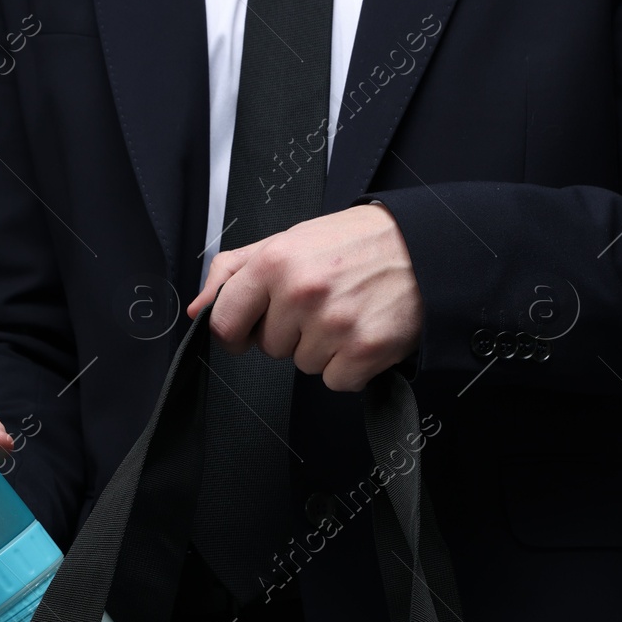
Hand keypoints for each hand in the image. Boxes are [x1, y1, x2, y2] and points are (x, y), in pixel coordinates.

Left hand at [186, 203, 422, 391]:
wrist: (424, 248)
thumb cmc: (354, 244)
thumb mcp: (288, 241)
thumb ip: (234, 272)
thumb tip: (197, 309)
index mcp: (275, 261)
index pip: (224, 322)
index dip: (235, 332)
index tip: (250, 329)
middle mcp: (301, 292)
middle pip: (270, 348)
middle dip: (292, 332)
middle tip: (324, 302)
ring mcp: (333, 324)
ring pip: (303, 365)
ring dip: (323, 348)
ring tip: (348, 312)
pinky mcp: (363, 351)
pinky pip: (335, 381)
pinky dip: (350, 366)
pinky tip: (363, 333)